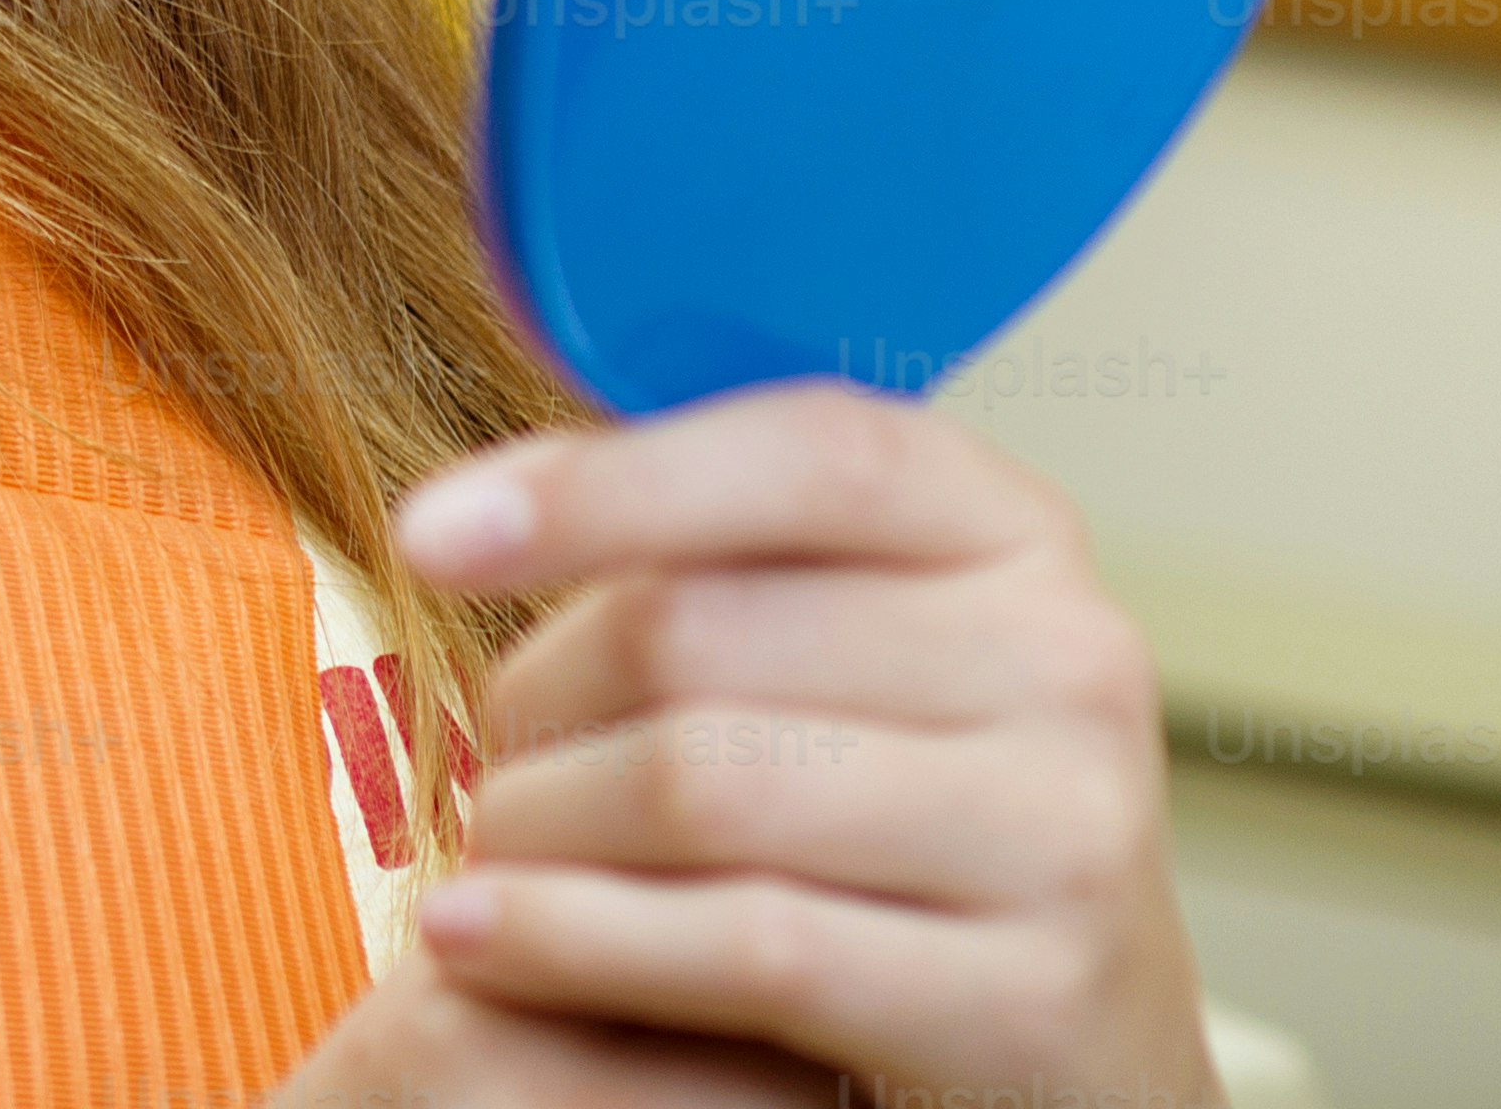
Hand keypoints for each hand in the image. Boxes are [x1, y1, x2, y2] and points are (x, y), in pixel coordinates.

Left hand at [368, 386, 1215, 1108]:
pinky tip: (481, 940)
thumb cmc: (898, 815)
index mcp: (1011, 532)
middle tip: (484, 770)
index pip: (804, 452)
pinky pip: (742, 939)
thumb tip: (476, 506)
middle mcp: (1069, 662)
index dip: (602, 483)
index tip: (428, 535)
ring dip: (540, 826)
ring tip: (484, 861)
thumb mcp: (844, 647)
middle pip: (702, 629)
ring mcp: (1067, 835)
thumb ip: (699, 549)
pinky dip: (572, 936)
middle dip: (540, 699)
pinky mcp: (1029, 1000)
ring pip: (700, 783)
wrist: (1072, 1052)